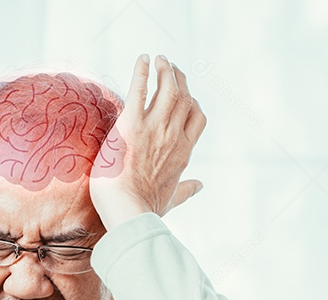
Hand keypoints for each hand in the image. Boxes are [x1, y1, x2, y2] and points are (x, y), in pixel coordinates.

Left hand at [89, 54, 207, 229]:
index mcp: (183, 153)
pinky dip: (143, 72)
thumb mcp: (171, 199)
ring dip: (166, 71)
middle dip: (180, 79)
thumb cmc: (146, 209)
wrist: (128, 212)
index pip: (196, 118)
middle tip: (171, 67)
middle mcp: (173, 137)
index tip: (185, 94)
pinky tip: (143, 59)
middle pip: (184, 98)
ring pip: (168, 89)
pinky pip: (140, 91)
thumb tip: (200, 186)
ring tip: (160, 59)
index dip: (192, 102)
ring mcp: (155, 129)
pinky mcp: (132, 125)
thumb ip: (186, 190)